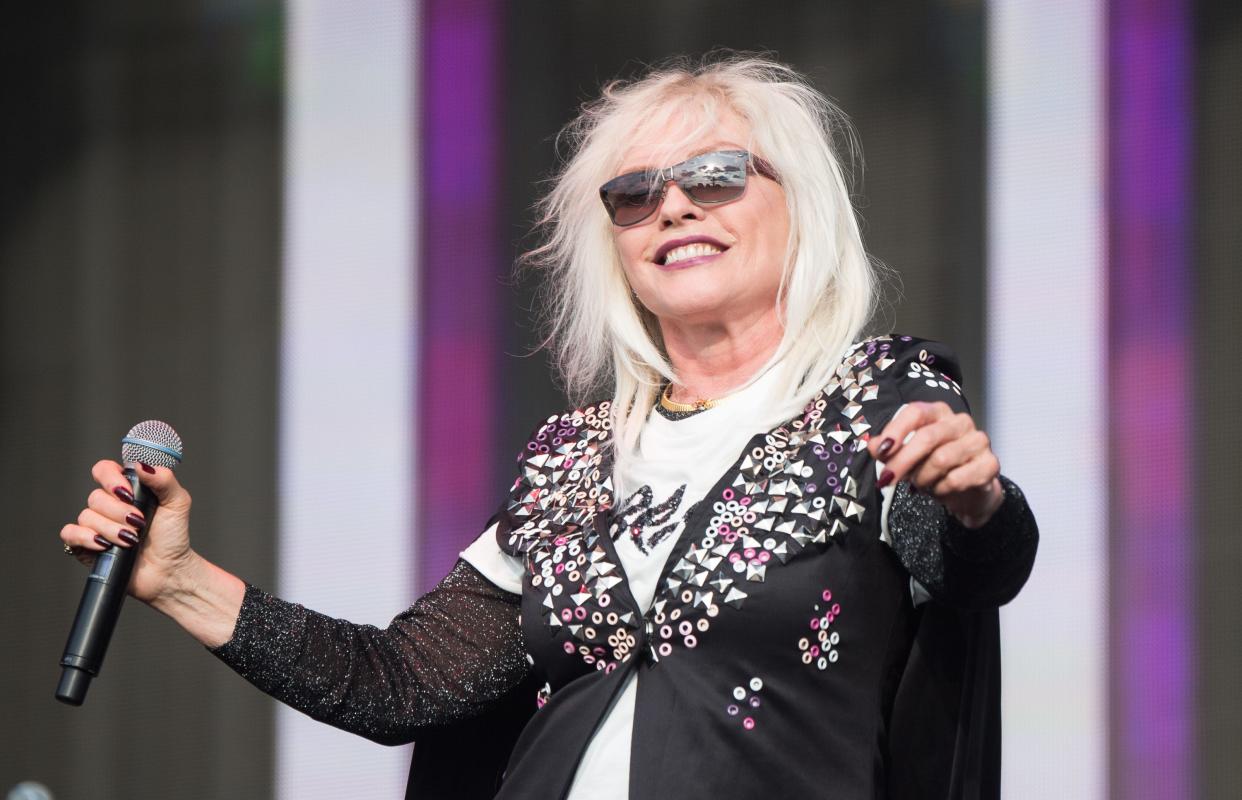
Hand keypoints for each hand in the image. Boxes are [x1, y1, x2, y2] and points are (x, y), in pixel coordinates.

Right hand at [60, 460, 196, 604]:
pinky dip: (86, 537)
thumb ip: (164, 480)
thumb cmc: (173, 536)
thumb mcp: (177, 503)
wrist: (168, 570)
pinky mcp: (85, 545)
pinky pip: (70, 533)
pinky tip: (104, 545)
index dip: (111, 478)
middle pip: (96, 496)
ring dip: (111, 529)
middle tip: (139, 523)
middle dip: (119, 512)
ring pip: (87, 516)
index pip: (104, 470)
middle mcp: (108, 505)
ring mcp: (95, 525)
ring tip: (131, 540)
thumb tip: (141, 465)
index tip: (129, 493)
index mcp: (127, 490)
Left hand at [867, 401, 1002, 528]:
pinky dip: (940, 489)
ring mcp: (978, 441)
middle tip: (887, 479)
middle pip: (927, 437)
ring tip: (920, 483)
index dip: (895, 430)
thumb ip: (888, 448)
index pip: (916, 412)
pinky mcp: (990, 464)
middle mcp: (960, 422)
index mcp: (938, 412)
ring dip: (923, 477)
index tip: (880, 451)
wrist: (967, 491)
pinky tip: (939, 489)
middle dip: (902, 461)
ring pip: (941, 459)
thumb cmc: (934, 467)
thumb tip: (872, 444)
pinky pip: (957, 479)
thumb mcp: (906, 456)